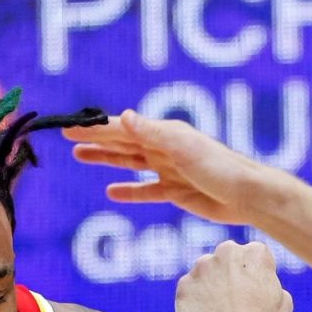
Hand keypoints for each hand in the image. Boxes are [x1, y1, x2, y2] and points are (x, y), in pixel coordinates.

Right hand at [64, 109, 261, 224]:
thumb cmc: (218, 166)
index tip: (70, 127)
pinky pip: (145, 190)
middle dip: (94, 139)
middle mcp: (163, 148)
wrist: (245, 194)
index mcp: (163, 133)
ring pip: (129, 163)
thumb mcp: (181, 146)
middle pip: (121, 142)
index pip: (121, 128)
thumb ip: (151, 133)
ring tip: (80, 156)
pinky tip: (111, 192)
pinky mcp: (175, 191)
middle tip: (66, 137)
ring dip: (105, 160)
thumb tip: (123, 117)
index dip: (94, 128)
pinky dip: (129, 190)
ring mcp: (168, 170)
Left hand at [175, 241, 292, 311]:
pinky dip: (194, 303)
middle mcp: (227, 251)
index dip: (253, 277)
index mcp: (255, 252)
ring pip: (204, 274)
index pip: (253, 257)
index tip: (253, 294)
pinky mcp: (184, 285)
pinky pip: (189, 291)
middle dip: (229, 276)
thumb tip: (260, 284)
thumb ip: (269, 283)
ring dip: (209, 287)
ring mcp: (202, 267)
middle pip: (226, 260)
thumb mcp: (283, 301)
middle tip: (233, 302)